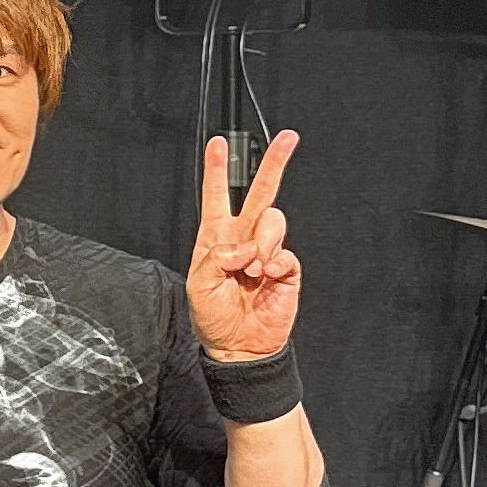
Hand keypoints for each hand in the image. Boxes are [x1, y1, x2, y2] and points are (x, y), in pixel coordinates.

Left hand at [188, 130, 303, 362]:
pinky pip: (286, 252)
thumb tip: (245, 246)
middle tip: (287, 140)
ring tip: (252, 270)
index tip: (219, 144)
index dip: (217, 170)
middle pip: (261, 193)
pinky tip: (265, 278)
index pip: (217, 196)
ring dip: (262, 243)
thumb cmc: (213, 316)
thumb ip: (217, 256)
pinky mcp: (286, 269)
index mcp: (217, 237)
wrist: (238, 346)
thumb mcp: (199, 284)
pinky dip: (275, 263)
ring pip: (274, 221)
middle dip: (273, 164)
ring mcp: (268, 251)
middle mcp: (244, 238)